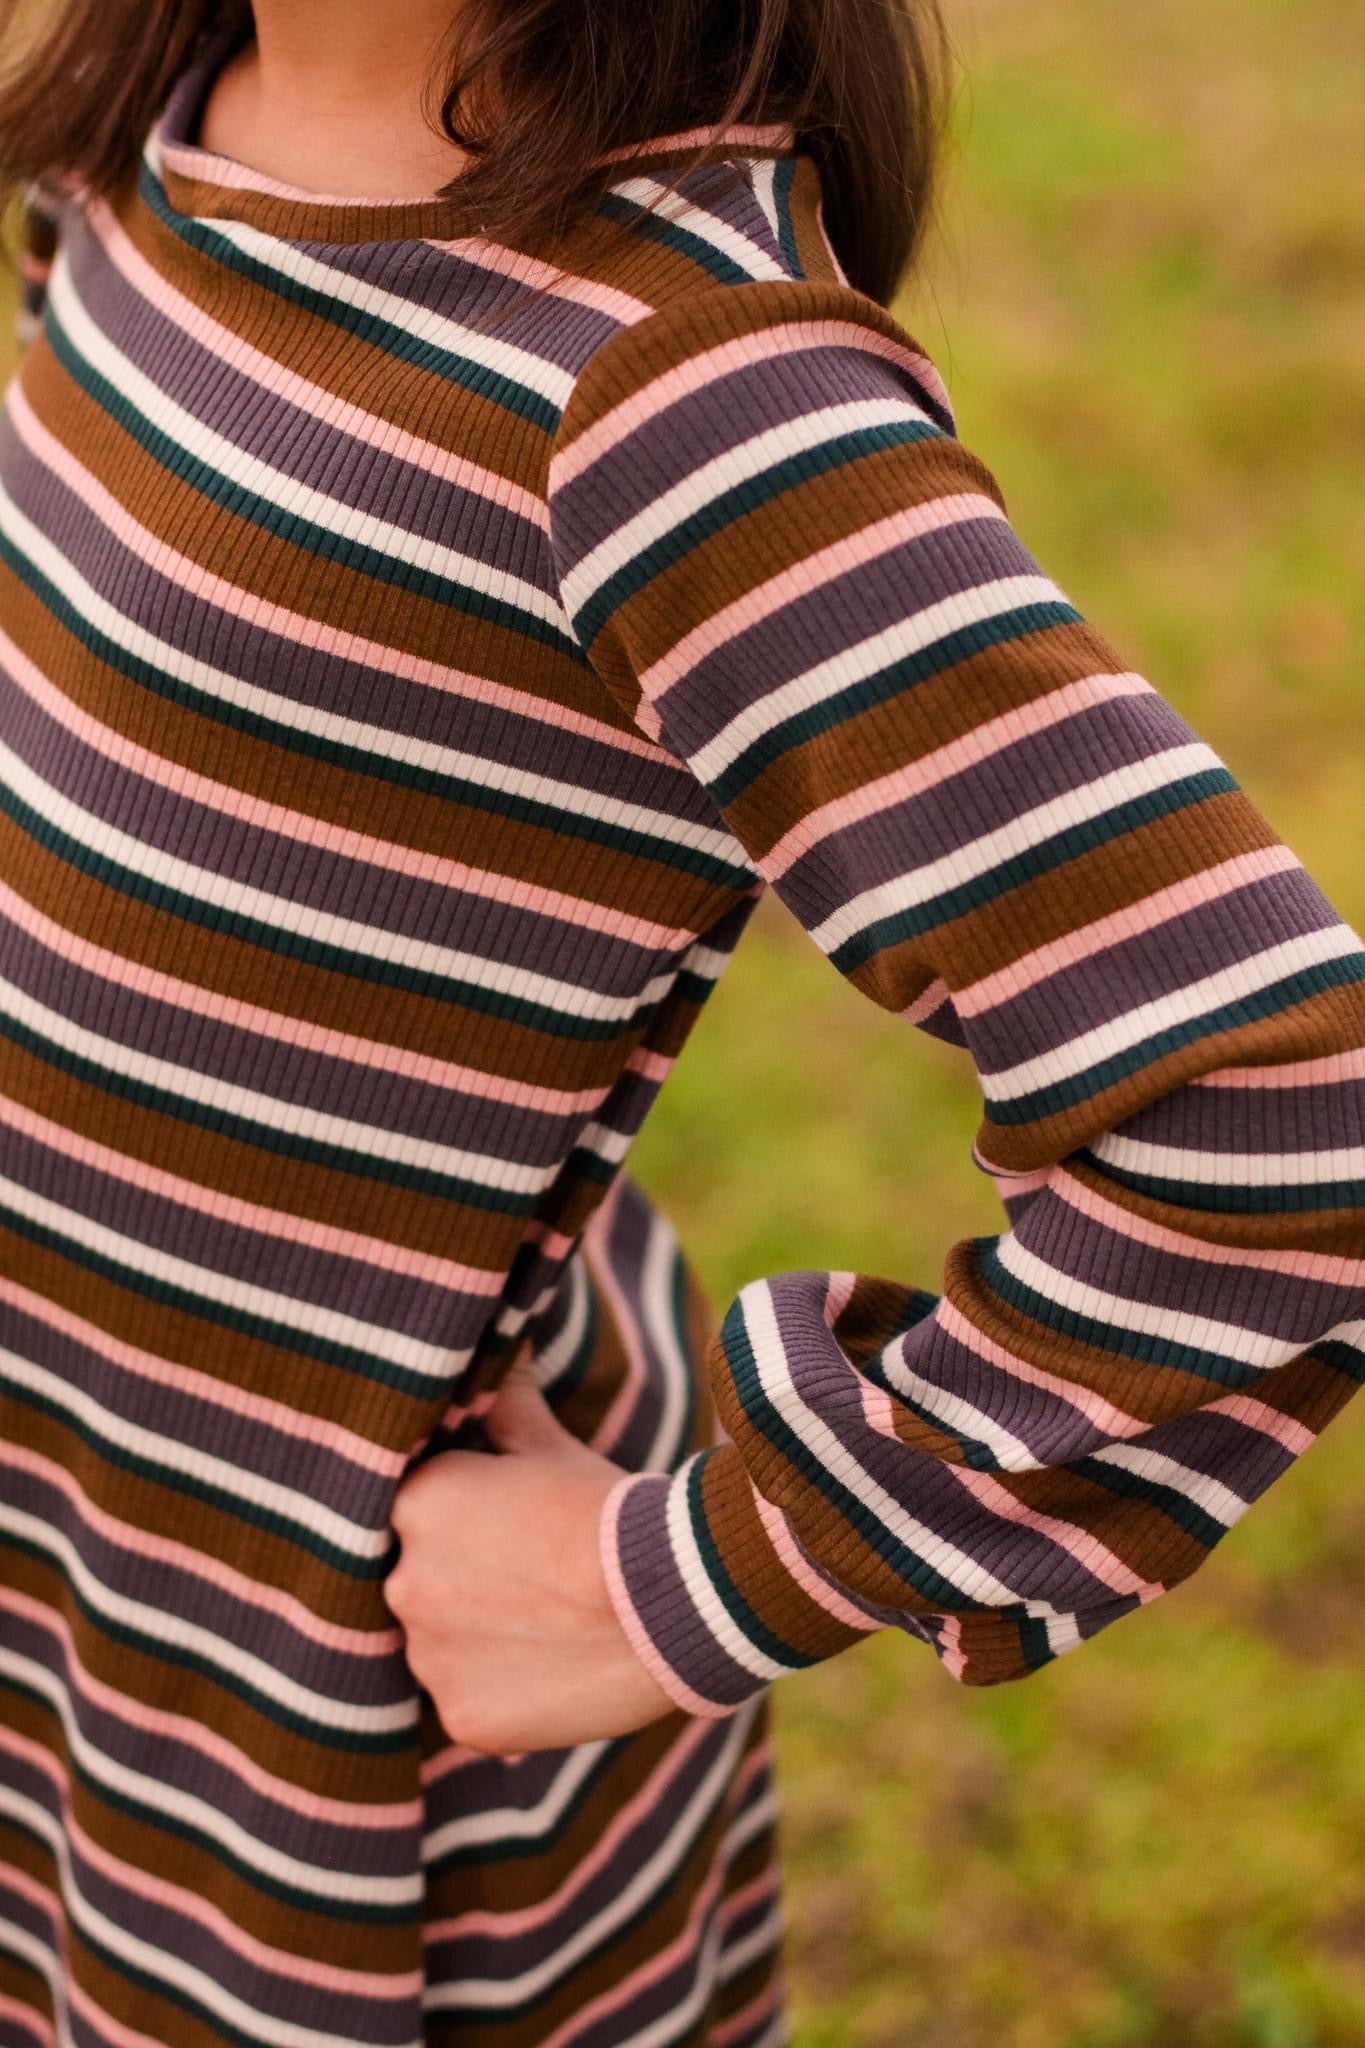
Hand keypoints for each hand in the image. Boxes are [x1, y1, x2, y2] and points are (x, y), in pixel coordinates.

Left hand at [384, 1353, 677, 1753]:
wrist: (673, 1593)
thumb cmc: (610, 1509)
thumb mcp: (553, 1446)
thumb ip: (510, 1402)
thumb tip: (509, 1342)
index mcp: (414, 1504)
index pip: (414, 1515)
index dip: (462, 1525)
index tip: (506, 1532)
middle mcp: (402, 1579)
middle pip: (419, 1583)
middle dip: (464, 1583)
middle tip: (533, 1580)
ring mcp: (429, 1655)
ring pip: (439, 1648)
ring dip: (478, 1640)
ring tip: (549, 1626)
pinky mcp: (462, 1715)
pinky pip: (469, 1702)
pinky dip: (503, 1691)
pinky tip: (554, 1669)